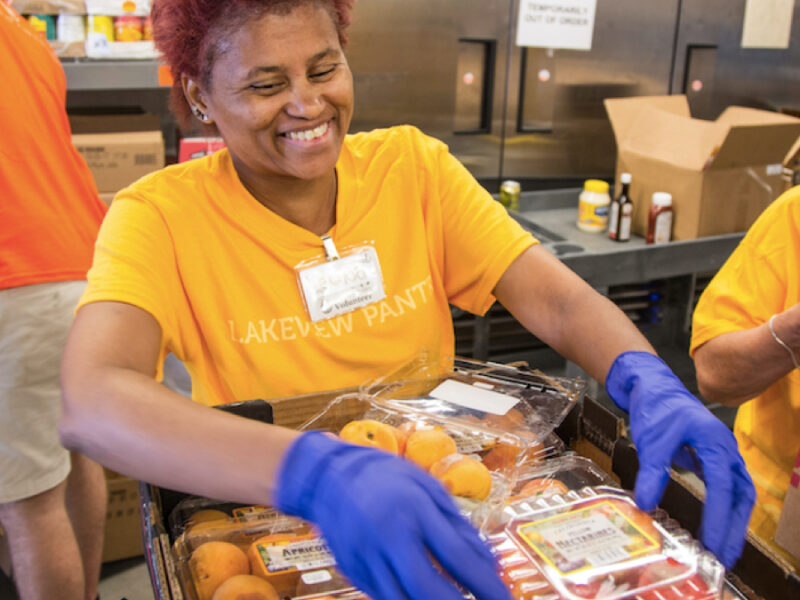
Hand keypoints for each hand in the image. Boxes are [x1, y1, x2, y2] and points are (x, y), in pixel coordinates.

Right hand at [275, 431, 509, 599]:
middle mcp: (388, 536)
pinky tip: (425, 597)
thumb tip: (487, 562)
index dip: (485, 584)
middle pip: (427, 589)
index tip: (504, 598)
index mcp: (413, 510)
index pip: (456, 556)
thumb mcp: (428, 487)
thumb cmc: (383, 476)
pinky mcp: (354, 571)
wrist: (329, 476)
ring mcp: (367, 557)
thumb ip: (457, 525)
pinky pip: (386, 597)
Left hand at [605, 351, 754, 567]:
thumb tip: (647, 504)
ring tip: (722, 550)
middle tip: (723, 558)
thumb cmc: (657, 408)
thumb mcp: (651, 439)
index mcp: (714, 442)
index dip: (719, 518)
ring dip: (732, 522)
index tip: (713, 543)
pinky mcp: (715, 460)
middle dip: (734, 528)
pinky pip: (727, 489)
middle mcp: (726, 450)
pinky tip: (714, 528)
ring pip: (738, 494)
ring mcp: (723, 455)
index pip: (722, 487)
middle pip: (740, 495)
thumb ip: (652, 471)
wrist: (654, 387)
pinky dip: (724, 510)